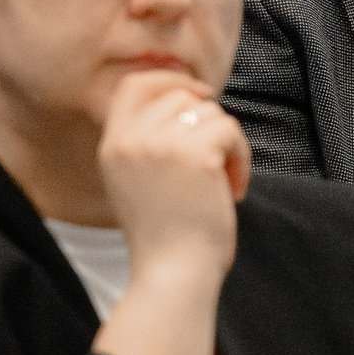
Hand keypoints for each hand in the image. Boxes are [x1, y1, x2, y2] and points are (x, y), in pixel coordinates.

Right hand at [98, 70, 251, 284]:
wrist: (172, 274)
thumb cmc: (164, 239)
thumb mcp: (135, 183)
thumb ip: (147, 144)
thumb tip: (189, 102)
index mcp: (112, 146)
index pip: (134, 86)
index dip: (170, 80)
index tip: (200, 96)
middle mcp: (131, 139)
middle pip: (180, 95)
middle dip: (208, 122)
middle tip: (217, 161)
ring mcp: (161, 143)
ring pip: (210, 113)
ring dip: (226, 144)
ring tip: (222, 184)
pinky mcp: (195, 152)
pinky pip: (230, 131)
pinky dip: (241, 158)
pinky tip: (234, 189)